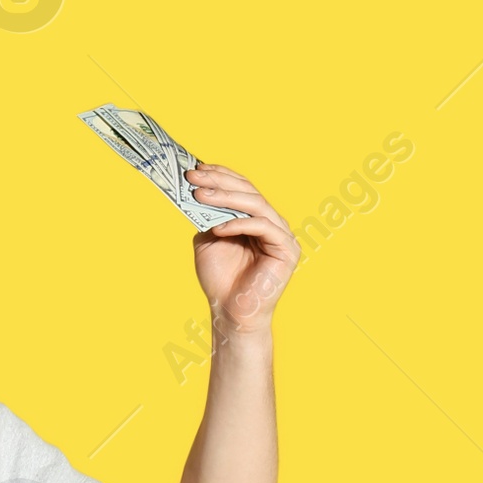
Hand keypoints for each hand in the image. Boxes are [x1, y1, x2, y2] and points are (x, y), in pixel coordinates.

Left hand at [187, 164, 299, 336]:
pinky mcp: (287, 250)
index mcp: (256, 219)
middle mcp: (272, 223)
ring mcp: (282, 235)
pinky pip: (263, 227)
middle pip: (249, 192)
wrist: (230, 313)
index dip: (221, 175)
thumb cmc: (220, 280)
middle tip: (194, 176)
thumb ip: (207, 216)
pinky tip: (218, 227)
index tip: (196, 168)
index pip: (242, 188)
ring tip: (200, 195)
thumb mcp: (208, 241)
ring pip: (256, 205)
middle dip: (219, 182)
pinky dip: (239, 224)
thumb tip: (197, 189)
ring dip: (226, 198)